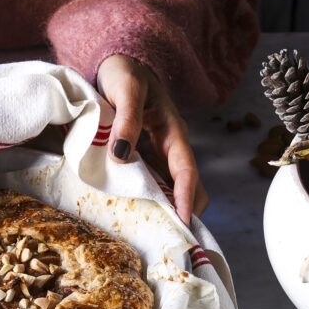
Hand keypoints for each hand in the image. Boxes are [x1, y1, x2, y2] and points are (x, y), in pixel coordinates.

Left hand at [96, 54, 207, 225]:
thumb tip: (121, 156)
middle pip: (189, 188)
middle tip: (171, 243)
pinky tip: (136, 216)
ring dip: (168, 212)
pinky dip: (151, 202)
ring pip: (173, 190)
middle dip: (185, 214)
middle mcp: (171, 147)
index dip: (186, 198)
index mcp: (173, 131)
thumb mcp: (126, 89)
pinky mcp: (146, 159)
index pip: (186, 171)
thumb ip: (126, 119)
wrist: (120, 64)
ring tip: (155, 238)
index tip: (183, 223)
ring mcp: (160, 155)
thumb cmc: (125, 73)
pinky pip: (155, 185)